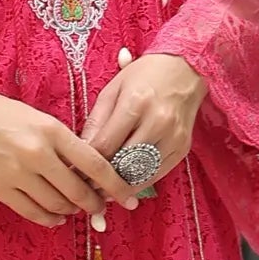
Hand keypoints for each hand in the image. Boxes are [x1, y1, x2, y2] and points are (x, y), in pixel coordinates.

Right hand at [0, 74, 139, 229]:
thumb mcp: (33, 116)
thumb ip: (59, 140)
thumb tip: (85, 168)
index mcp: (50, 130)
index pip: (95, 164)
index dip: (115, 184)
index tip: (128, 197)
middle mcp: (37, 153)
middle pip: (78, 191)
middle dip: (95, 204)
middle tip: (101, 208)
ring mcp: (16, 174)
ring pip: (57, 206)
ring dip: (71, 211)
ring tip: (75, 209)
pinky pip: (32, 212)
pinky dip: (49, 219)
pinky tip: (55, 216)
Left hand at [81, 49, 208, 182]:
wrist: (184, 69)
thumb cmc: (144, 77)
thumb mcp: (112, 90)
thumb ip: (96, 122)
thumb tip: (81, 152)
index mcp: (136, 103)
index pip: (105, 146)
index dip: (86, 164)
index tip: (74, 173)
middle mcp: (158, 122)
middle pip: (123, 164)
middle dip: (101, 179)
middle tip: (85, 187)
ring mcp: (173, 137)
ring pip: (141, 174)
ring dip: (119, 185)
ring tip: (102, 189)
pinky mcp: (182, 148)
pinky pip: (157, 175)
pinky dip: (139, 182)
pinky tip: (124, 183)